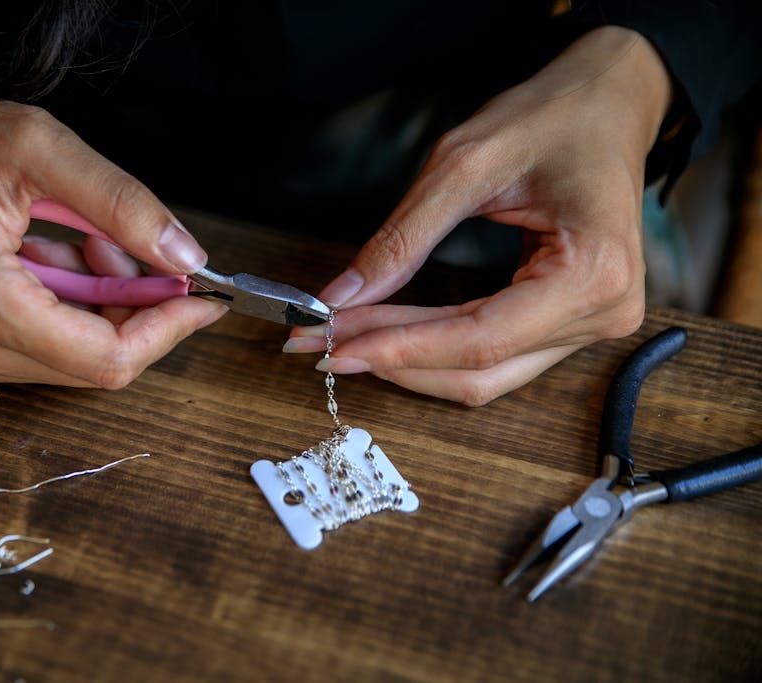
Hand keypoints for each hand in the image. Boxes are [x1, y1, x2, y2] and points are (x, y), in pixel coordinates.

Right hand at [0, 62, 224, 386]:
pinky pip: (53, 347)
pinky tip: (63, 256)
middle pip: (97, 361)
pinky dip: (79, 308)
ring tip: (86, 238)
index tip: (201, 299)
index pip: (106, 358)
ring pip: (79, 356)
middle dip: (134, 306)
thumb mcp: (39, 148)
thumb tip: (185, 257)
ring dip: (106, 304)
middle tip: (127, 243)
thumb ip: (121, 203)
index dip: (166, 331)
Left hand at [284, 26, 672, 404]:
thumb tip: (342, 296)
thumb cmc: (551, 118)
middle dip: (393, 359)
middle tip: (320, 344)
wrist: (608, 102)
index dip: (400, 348)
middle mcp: (604, 312)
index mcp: (594, 272)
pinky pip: (496, 356)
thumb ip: (401, 239)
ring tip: (344, 339)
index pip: (480, 338)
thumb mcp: (464, 165)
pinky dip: (436, 350)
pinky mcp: (572, 322)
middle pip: (479, 368)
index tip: (334, 344)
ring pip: (484, 375)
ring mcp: (592, 323)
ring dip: (409, 362)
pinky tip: (388, 335)